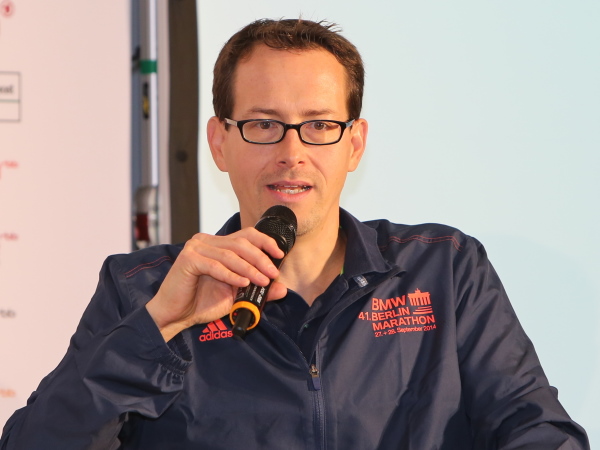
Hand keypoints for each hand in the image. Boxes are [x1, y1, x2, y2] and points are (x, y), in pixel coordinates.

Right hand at [145, 228, 286, 341]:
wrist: (176, 316)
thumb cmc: (201, 303)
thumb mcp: (235, 295)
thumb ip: (257, 288)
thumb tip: (282, 288)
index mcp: (217, 244)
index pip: (246, 235)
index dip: (265, 242)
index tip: (280, 254)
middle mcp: (205, 241)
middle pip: (241, 243)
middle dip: (261, 258)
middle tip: (273, 273)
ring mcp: (195, 248)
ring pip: (230, 254)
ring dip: (250, 268)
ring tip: (263, 281)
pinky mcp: (188, 259)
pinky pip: (215, 266)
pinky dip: (231, 275)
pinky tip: (243, 282)